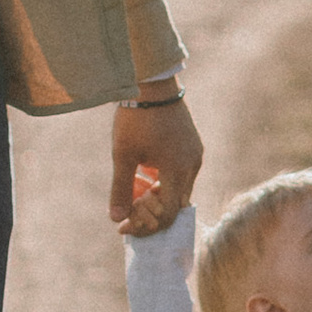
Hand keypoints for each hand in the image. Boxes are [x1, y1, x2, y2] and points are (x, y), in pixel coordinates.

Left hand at [111, 93, 202, 235]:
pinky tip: (146, 170)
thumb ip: (121, 189)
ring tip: (134, 184)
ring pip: (179, 189)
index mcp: (177, 170)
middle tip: (127, 206)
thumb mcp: (123, 155)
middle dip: (150, 211)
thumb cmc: (135, 119)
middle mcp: (192, 165)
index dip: (146, 226)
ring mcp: (195, 155)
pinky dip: (165, 180)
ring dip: (157, 195)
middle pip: (175, 204)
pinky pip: (182, 173)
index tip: (124, 226)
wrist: (153, 85)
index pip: (168, 214)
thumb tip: (116, 219)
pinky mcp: (194, 145)